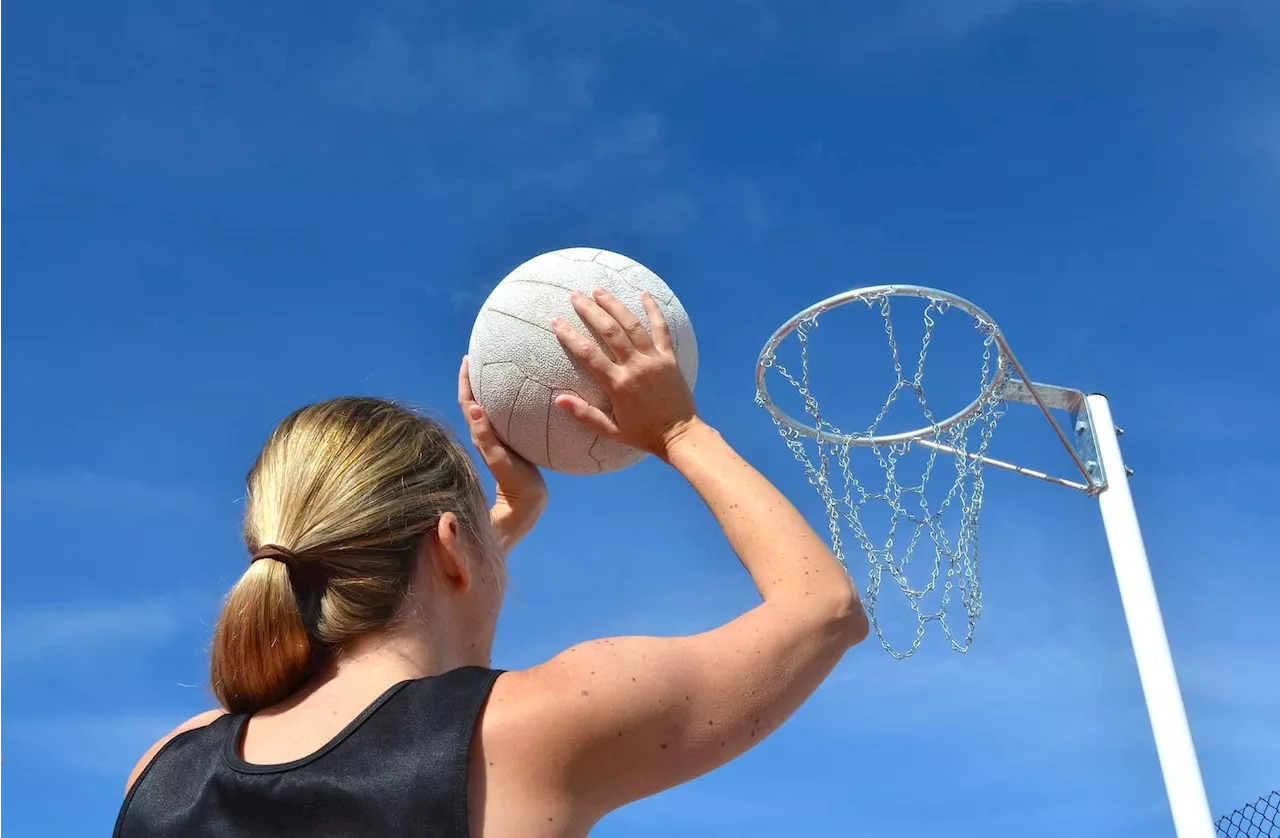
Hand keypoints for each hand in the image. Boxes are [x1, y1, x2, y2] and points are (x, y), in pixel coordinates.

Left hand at [459, 356, 547, 551]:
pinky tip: (514, 399)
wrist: (526, 506)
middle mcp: (484, 435)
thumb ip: (486, 437)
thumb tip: (474, 408)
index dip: (465, 380)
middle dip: (474, 379)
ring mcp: (496, 440)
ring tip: (494, 371)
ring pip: (487, 409)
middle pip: (474, 401)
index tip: (467, 359)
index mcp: (480, 435)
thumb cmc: (514, 484)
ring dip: (487, 390)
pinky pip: (501, 418)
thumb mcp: (500, 459)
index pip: (468, 402)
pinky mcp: (508, 445)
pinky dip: (502, 403)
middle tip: (480, 358)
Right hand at [550, 288, 697, 460]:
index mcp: (618, 384)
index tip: (557, 321)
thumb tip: (559, 399)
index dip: (570, 336)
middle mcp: (635, 367)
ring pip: (632, 325)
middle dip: (590, 310)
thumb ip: (585, 414)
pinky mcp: (669, 358)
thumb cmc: (643, 434)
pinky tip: (644, 294)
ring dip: (615, 305)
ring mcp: (654, 360)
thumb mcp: (611, 431)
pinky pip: (661, 329)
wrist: (680, 435)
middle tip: (575, 296)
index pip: (588, 354)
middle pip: (609, 331)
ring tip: (599, 290)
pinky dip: (653, 310)